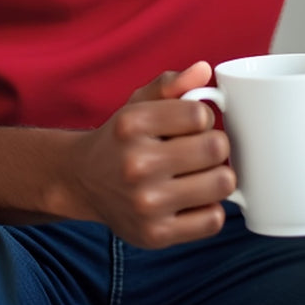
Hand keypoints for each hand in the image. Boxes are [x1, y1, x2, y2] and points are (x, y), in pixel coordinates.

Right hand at [68, 62, 234, 248]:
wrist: (83, 181)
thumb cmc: (121, 138)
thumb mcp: (138, 103)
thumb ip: (171, 84)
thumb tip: (204, 70)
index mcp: (133, 124)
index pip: (200, 114)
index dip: (202, 119)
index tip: (190, 126)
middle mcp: (137, 164)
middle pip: (216, 148)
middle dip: (215, 146)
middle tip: (200, 151)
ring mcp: (146, 203)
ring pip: (221, 183)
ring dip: (218, 177)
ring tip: (200, 174)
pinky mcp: (156, 235)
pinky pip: (213, 220)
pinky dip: (210, 209)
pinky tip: (192, 200)